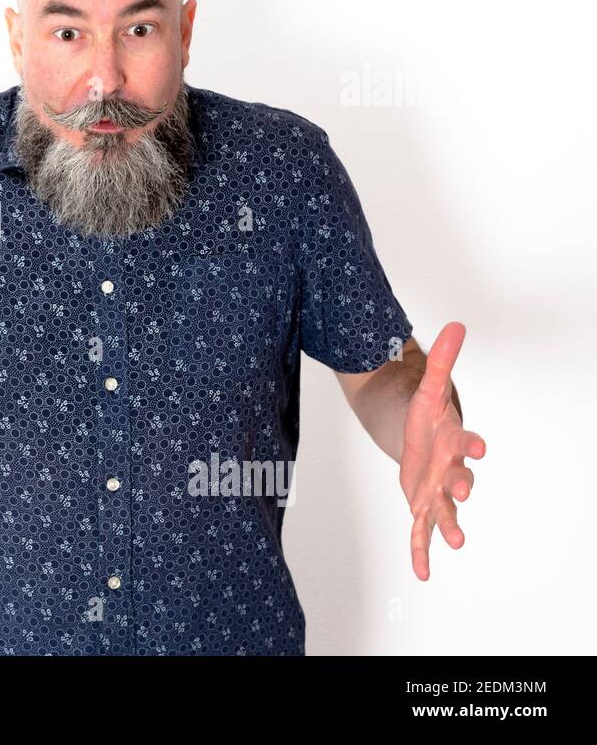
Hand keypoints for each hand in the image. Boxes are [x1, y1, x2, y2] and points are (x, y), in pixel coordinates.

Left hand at [398, 321, 484, 580]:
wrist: (420, 437)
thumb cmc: (428, 414)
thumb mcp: (430, 386)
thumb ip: (443, 359)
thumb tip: (456, 323)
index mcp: (453, 440)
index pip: (466, 441)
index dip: (472, 444)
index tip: (477, 447)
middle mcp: (450, 468)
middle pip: (458, 477)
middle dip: (461, 484)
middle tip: (462, 491)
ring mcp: (436, 488)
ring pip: (444, 508)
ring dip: (449, 523)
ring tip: (457, 540)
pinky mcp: (421, 503)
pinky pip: (421, 530)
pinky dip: (421, 550)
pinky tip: (422, 574)